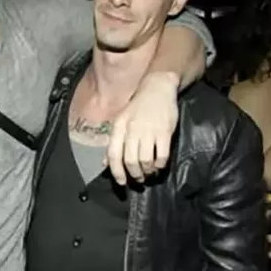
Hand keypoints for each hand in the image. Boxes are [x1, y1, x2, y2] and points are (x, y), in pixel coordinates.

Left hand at [106, 70, 179, 184]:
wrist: (158, 88)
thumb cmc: (138, 107)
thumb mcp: (121, 121)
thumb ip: (114, 142)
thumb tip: (105, 163)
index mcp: (119, 127)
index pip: (114, 154)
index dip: (116, 172)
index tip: (122, 182)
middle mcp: (132, 129)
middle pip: (130, 160)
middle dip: (134, 174)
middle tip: (139, 178)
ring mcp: (149, 130)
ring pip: (145, 160)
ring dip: (148, 170)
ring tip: (149, 171)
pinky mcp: (165, 131)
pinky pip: (162, 155)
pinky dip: (160, 164)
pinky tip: (159, 164)